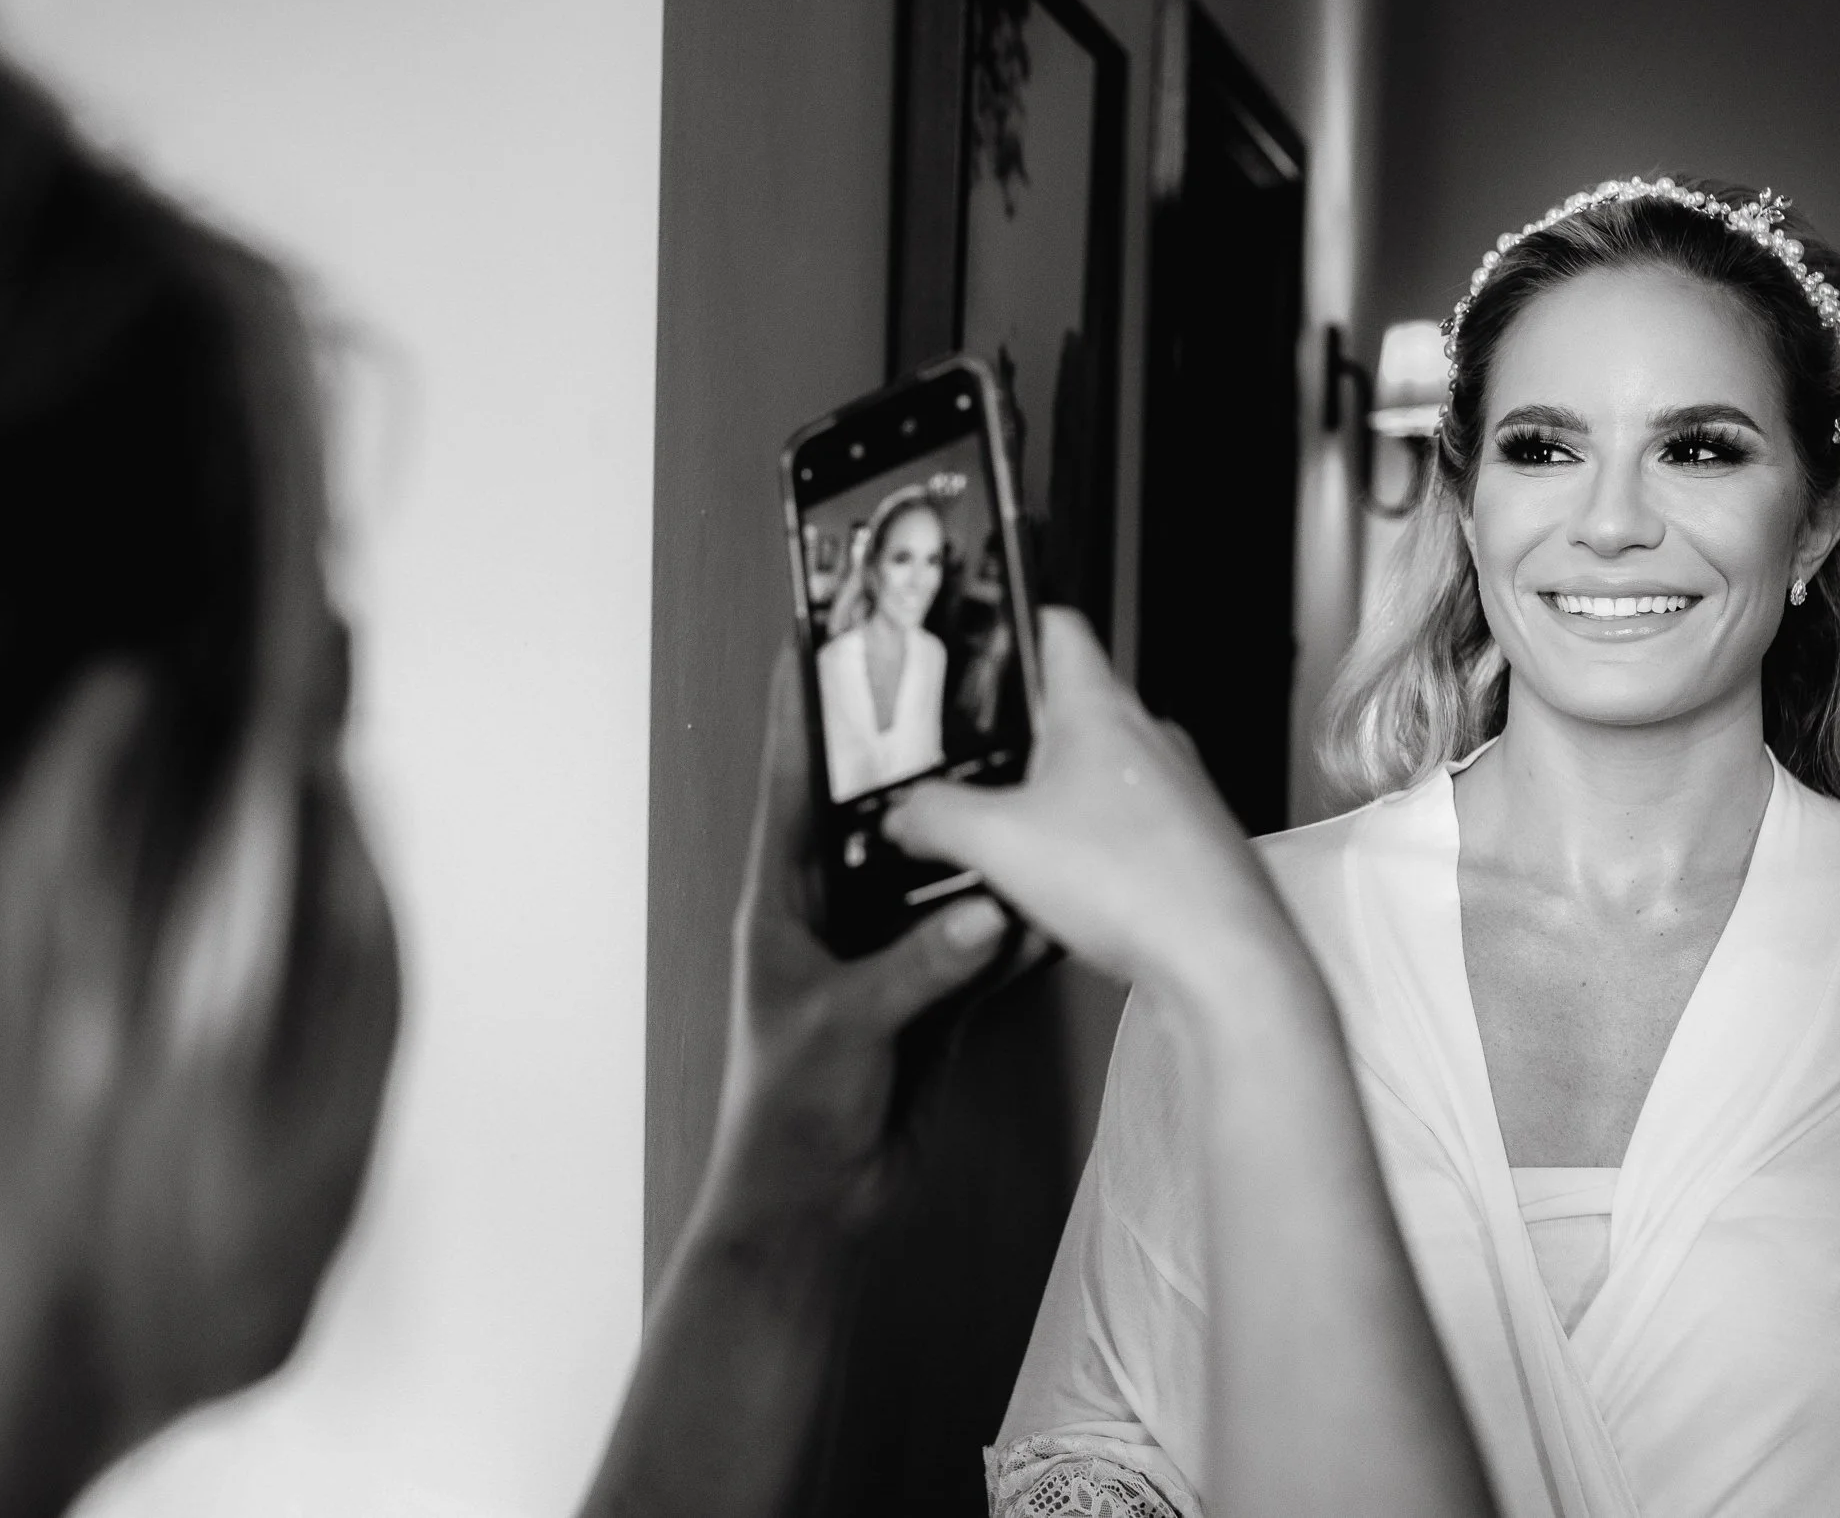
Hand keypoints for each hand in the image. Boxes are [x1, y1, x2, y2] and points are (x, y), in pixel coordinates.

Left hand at [703, 651, 1012, 1234]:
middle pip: (875, 812)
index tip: (810, 635)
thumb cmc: (791, 1115)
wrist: (815, 1205)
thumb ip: (918, 967)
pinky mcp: (930, 995)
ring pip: (938, 871)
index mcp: (783, 905)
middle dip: (912, 754)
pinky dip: (1015, 917)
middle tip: (956, 687)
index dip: (800, 710)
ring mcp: (884, 953)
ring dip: (978, 835)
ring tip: (1024, 771)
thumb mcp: (845, 1027)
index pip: (791, 785)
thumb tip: (985, 908)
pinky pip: (980, 938)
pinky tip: (1055, 888)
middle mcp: (833, 916)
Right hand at [884, 609, 1300, 1013]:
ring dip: (1054, 797)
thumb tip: (905, 813)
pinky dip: (1090, 846)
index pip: (1059, 628)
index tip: (983, 633)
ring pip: (1101, 772)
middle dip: (1018, 733)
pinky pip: (1128, 827)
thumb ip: (934, 818)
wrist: (1223, 962)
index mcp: (1100, 709)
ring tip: (1005, 837)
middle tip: (968, 761)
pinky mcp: (1192, 845)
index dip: (1016, 621)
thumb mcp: (996, 845)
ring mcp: (1178, 791)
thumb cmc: (1134, 882)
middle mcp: (1148, 738)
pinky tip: (1063, 890)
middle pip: (1074, 707)